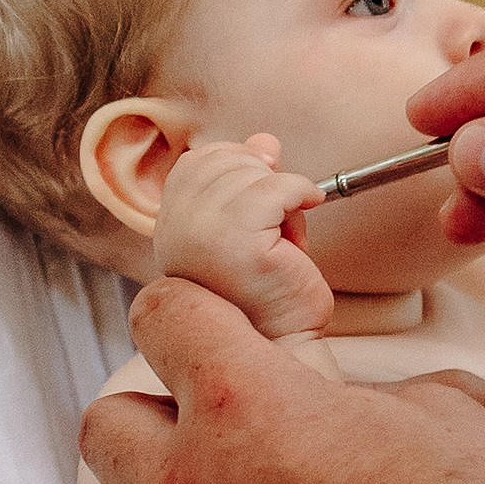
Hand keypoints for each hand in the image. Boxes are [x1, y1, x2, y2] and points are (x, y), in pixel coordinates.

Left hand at [82, 278, 484, 483]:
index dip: (186, 313)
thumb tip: (338, 404)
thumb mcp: (431, 409)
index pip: (163, 314)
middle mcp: (188, 479)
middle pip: (105, 424)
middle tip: (203, 436)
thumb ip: (358, 394)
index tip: (207, 329)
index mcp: (243, 398)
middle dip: (149, 419)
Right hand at [154, 134, 333, 346]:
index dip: (238, 164)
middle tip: (280, 212)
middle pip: (226, 161)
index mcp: (172, 226)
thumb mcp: (257, 224)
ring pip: (252, 171)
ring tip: (285, 228)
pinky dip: (301, 190)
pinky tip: (312, 205)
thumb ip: (253, 181)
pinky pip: (277, 187)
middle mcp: (177, 228)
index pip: (197, 163)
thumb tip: (263, 141)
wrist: (284, 342)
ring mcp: (202, 233)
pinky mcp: (236, 241)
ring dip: (283, 189)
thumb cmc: (270, 291)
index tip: (265, 182)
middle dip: (263, 175)